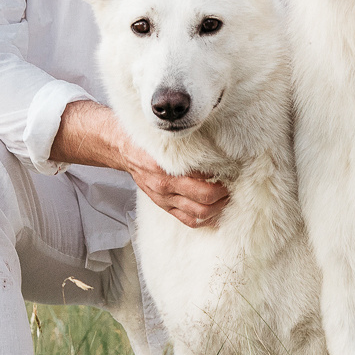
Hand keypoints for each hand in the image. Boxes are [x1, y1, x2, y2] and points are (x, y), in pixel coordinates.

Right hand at [51, 99, 227, 227]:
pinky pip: (188, 220)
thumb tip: (217, 139)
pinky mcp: (163, 206)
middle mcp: (164, 185)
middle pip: (204, 198)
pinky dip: (205, 218)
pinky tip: (215, 210)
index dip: (222, 174)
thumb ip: (186, 139)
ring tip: (226, 197)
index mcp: (164, 165)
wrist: (120, 147)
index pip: (201, 176)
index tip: (233, 167)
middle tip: (234, 183)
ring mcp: (163, 198)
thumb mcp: (164, 133)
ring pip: (198, 214)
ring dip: (218, 208)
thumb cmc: (146, 137)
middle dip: (224, 193)